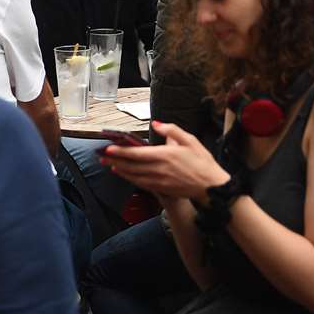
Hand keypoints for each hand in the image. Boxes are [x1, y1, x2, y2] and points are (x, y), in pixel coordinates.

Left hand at [101, 121, 229, 201]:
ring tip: (108, 165)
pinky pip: (141, 184)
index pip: (137, 153)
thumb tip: (156, 124)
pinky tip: (124, 175)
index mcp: (165, 156)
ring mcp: (160, 181)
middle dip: (115, 160)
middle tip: (101, 157)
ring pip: (134, 176)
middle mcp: (159, 170)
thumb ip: (171, 130)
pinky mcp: (162, 189)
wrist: (212, 187)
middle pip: (131, 165)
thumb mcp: (190, 140)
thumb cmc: (202, 162)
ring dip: (120, 170)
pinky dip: (130, 179)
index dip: (121, 151)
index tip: (108, 148)